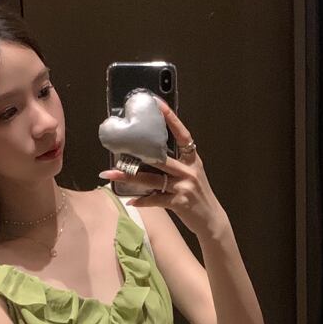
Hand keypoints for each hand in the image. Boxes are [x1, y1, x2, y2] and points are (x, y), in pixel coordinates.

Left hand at [99, 97, 225, 239]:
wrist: (211, 220)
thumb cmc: (197, 197)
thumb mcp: (191, 175)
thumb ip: (176, 165)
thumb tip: (150, 156)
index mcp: (192, 160)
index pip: (181, 134)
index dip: (170, 118)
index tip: (157, 103)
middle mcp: (189, 171)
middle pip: (159, 158)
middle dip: (136, 153)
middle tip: (116, 148)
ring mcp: (184, 187)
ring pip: (152, 179)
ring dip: (129, 177)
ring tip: (111, 174)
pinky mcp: (180, 203)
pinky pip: (156, 200)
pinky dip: (142, 201)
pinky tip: (130, 200)